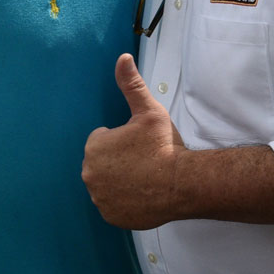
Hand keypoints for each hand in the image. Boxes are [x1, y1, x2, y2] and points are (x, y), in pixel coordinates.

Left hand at [82, 55, 187, 229]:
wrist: (183, 183)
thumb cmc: (164, 145)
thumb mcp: (148, 110)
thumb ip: (131, 84)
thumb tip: (122, 57)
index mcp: (94, 147)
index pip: (103, 141)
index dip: (123, 141)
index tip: (140, 145)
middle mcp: (89, 175)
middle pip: (103, 164)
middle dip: (118, 161)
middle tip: (144, 162)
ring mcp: (100, 199)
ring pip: (107, 185)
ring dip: (120, 182)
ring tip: (144, 178)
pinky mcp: (111, 216)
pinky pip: (113, 206)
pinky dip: (124, 202)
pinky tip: (142, 195)